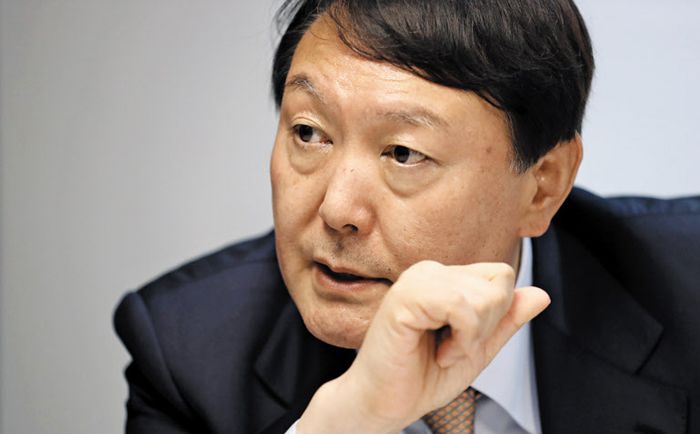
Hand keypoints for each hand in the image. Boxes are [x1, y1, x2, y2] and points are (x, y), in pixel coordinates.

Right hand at [297, 260, 549, 433]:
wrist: (384, 403)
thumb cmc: (421, 377)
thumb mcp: (478, 349)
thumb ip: (507, 321)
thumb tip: (541, 294)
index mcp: (443, 278)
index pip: (501, 275)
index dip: (496, 315)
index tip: (465, 341)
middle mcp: (429, 271)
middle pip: (499, 282)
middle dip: (487, 326)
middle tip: (452, 347)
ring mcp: (416, 280)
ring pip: (483, 295)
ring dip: (472, 336)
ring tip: (443, 350)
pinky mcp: (405, 297)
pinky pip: (462, 306)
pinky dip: (461, 338)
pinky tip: (439, 350)